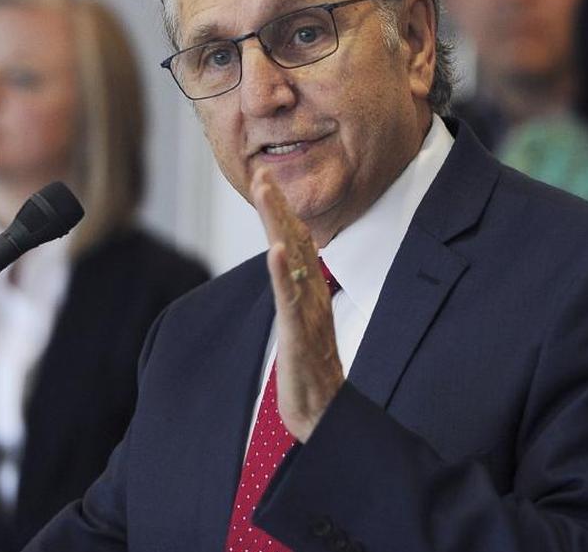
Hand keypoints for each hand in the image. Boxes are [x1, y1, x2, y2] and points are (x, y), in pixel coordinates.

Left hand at [251, 167, 343, 441]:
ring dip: (278, 224)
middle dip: (277, 205)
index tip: (266, 180)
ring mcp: (308, 313)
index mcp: (311, 293)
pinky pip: (291, 300)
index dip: (281, 211)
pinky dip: (283, 273)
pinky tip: (276, 250)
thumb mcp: (300, 329)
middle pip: (295, 241)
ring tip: (267, 194)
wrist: (325, 415)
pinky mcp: (300, 335)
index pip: (297, 244)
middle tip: (262, 172)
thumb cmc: (313, 376)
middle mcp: (313, 296)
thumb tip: (287, 279)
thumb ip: (297, 301)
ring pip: (293, 260)